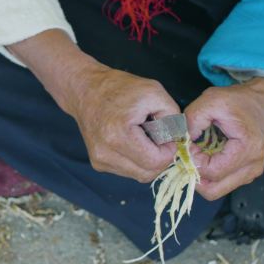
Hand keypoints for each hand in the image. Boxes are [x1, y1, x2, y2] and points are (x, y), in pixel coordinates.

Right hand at [64, 64, 180, 181]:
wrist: (85, 90)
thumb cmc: (120, 88)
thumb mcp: (154, 92)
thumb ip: (173, 117)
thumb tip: (178, 141)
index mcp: (118, 135)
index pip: (155, 161)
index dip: (169, 151)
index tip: (169, 136)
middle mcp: (105, 153)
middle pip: (147, 173)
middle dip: (160, 158)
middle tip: (160, 138)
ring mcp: (100, 161)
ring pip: (139, 175)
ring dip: (149, 161)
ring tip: (145, 138)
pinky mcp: (98, 164)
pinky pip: (128, 171)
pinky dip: (137, 160)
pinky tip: (134, 143)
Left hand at [185, 78, 263, 199]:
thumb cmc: (239, 100)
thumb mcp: (211, 100)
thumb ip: (192, 119)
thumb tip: (181, 141)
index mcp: (246, 150)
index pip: (211, 172)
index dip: (193, 161)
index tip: (188, 145)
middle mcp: (251, 167)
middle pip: (213, 190)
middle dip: (194, 174)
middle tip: (189, 154)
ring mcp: (250, 173)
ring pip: (215, 190)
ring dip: (200, 176)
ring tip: (197, 154)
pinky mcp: (245, 174)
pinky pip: (221, 183)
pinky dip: (208, 174)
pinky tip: (205, 156)